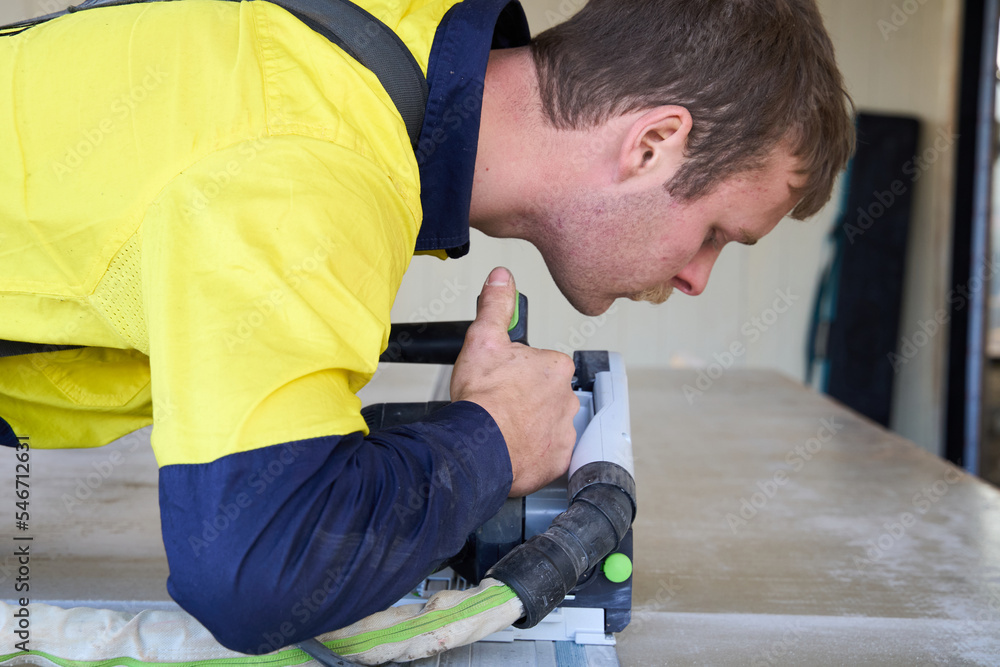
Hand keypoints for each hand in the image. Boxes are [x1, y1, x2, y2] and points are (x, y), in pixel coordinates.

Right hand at [451, 267, 578, 495]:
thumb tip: (502, 277)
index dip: (516, 372)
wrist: (478, 447)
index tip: (501, 380)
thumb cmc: (482, 398)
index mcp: (556, 367)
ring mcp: (565, 431)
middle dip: (526, 399)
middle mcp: (568, 399)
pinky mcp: (559, 459)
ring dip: (530, 425)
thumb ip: (496, 306)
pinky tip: (513, 448)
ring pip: (548, 423)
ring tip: (503, 427)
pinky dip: (534, 452)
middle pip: (546, 394)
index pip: (540, 365)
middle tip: (499, 405)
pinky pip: (549, 452)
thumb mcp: (484, 339)